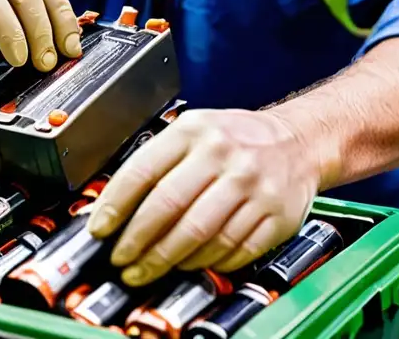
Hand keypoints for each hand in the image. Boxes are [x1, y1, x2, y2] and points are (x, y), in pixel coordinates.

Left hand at [87, 109, 326, 285]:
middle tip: (123, 261)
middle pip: (169, 207)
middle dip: (138, 241)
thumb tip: (115, 204)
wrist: (297, 142)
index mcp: (195, 131)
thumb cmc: (237, 139)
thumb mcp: (194, 130)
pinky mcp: (276, 215)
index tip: (101, 229)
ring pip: (201, 234)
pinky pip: (235, 249)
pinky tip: (192, 263)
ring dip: (169, 259)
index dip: (116, 205)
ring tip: (150, 268)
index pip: (143, 170)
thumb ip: (158, 160)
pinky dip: (209, 262)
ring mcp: (253, 186)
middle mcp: (224, 155)